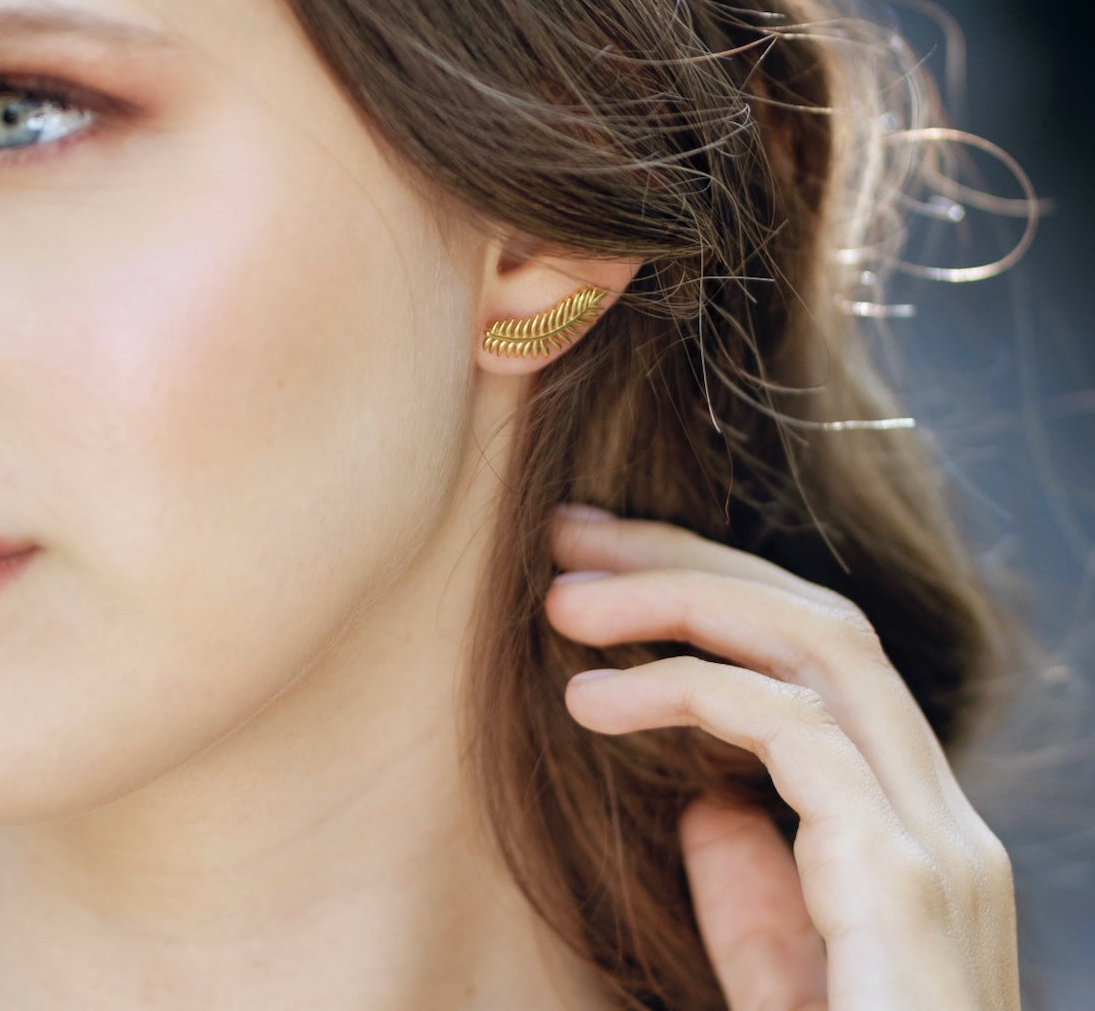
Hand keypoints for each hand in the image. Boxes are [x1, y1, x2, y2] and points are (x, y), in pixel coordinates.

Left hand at [546, 507, 1019, 1010]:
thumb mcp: (780, 988)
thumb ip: (756, 893)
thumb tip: (704, 799)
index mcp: (909, 829)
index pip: (818, 653)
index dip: (707, 589)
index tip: (600, 568)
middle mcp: (938, 817)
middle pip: (817, 620)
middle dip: (686, 560)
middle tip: (566, 533)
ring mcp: (934, 845)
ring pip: (812, 646)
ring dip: (675, 603)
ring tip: (560, 604)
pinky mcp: (906, 884)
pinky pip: (788, 732)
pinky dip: (682, 692)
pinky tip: (587, 702)